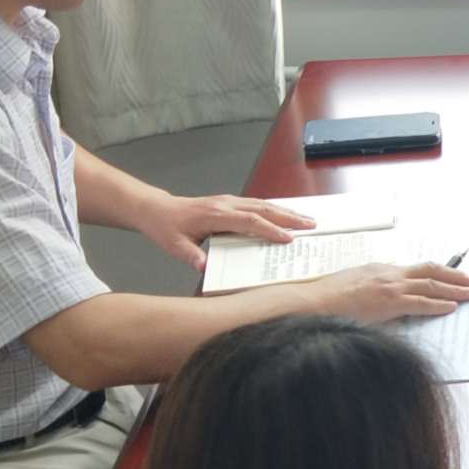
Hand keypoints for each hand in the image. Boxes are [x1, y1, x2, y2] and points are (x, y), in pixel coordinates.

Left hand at [145, 193, 315, 270]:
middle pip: (263, 208)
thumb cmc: (166, 227)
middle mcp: (225, 204)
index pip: (248, 221)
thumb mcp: (173, 245)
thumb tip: (203, 267)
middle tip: (311, 225)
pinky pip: (257, 204)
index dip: (270, 230)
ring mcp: (229, 201)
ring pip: (263, 204)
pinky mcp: (230, 202)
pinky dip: (275, 209)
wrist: (157, 209)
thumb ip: (190, 255)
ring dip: (286, 211)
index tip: (288, 238)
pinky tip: (286, 215)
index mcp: (214, 215)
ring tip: (307, 220)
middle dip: (289, 217)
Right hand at [305, 261, 468, 323]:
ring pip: (431, 285)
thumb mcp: (355, 285)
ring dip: (454, 290)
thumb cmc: (328, 299)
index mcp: (382, 269)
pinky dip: (438, 304)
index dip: (438, 273)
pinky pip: (420, 302)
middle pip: (430, 271)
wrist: (313, 302)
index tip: (453, 276)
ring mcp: (390, 287)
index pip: (417, 270)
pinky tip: (451, 307)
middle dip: (455, 276)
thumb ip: (375, 289)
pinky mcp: (388, 302)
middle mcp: (389, 274)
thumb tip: (390, 302)